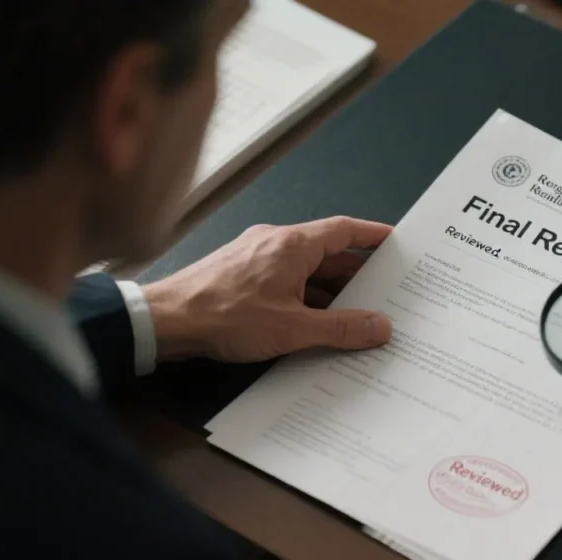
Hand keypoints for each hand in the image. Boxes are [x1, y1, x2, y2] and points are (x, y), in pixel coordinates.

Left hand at [141, 216, 392, 362]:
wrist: (165, 321)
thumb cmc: (223, 316)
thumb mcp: (293, 328)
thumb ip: (341, 328)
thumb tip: (380, 326)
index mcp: (293, 244)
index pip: (344, 230)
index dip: (372, 236)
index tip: (395, 242)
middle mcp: (275, 242)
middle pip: (327, 252)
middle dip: (356, 272)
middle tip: (385, 289)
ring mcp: (255, 256)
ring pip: (305, 269)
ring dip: (329, 289)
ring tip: (355, 313)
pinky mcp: (240, 274)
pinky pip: (284, 279)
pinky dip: (305, 296)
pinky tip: (313, 321)